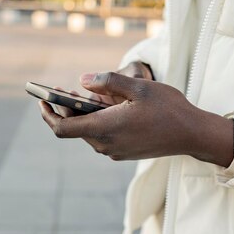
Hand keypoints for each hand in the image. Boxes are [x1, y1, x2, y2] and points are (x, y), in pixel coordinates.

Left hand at [39, 71, 233, 166]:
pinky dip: (97, 121)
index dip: (48, 114)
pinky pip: (102, 136)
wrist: (192, 134)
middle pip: (75, 128)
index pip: (62, 128)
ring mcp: (115, 151)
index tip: (42, 100)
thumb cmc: (168, 108)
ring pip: (89, 132)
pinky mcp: (124, 152)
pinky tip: (105, 107)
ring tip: (85, 94)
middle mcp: (106, 145)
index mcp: (105, 129)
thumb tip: (82, 81)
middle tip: (62, 90)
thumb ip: (107, 82)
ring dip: (83, 115)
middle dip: (66, 109)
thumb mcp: (138, 86)